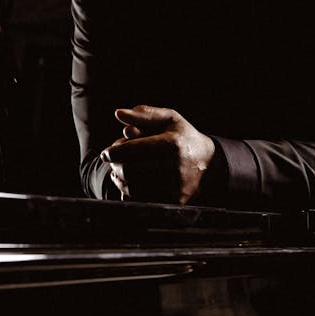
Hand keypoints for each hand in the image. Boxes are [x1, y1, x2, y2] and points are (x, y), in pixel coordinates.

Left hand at [101, 105, 215, 203]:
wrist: (209, 164)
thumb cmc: (183, 137)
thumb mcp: (169, 119)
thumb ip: (144, 114)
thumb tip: (118, 113)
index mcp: (173, 144)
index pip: (134, 150)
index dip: (115, 152)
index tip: (105, 154)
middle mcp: (175, 167)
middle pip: (131, 170)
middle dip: (116, 166)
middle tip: (113, 161)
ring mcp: (175, 187)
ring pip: (134, 187)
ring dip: (120, 179)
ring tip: (118, 170)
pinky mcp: (174, 201)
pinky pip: (142, 199)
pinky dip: (128, 191)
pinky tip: (127, 182)